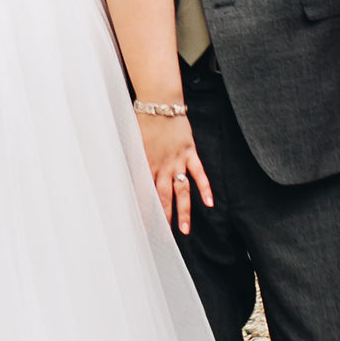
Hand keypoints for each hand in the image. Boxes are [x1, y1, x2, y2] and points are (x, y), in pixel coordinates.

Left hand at [139, 108, 214, 232]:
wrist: (158, 102)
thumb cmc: (143, 121)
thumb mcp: (133, 143)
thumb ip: (135, 162)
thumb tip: (129, 179)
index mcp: (145, 164)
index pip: (144, 194)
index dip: (144, 211)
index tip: (143, 227)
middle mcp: (161, 166)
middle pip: (162, 198)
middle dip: (163, 219)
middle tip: (163, 238)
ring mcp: (177, 160)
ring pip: (181, 191)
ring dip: (184, 211)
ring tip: (185, 230)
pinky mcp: (190, 152)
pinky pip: (199, 173)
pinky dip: (205, 188)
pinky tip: (210, 203)